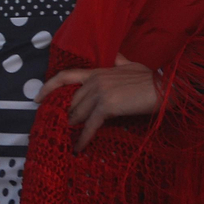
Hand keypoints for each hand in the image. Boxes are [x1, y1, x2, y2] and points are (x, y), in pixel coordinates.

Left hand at [37, 54, 159, 151]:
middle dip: (67, 115)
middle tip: (62, 127)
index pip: (65, 76)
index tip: (36, 98)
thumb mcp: (131, 65)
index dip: (48, 87)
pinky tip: (78, 147)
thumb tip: (114, 56)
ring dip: (74, 127)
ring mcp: (99, 93)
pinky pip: (90, 125)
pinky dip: (83, 137)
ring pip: (78, 114)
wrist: (166, 88)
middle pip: (72, 101)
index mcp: (97, 71)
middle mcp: (94, 80)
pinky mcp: (106, 106)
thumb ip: (118, 61)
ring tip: (69, 138)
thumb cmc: (151, 78)